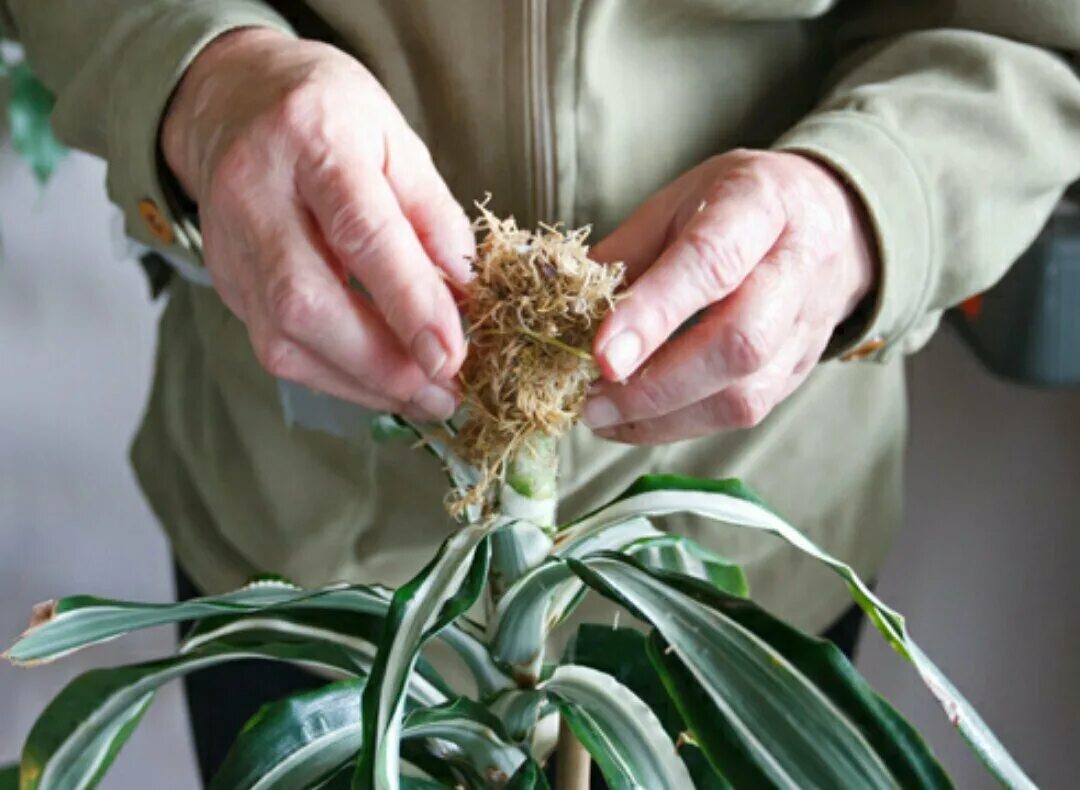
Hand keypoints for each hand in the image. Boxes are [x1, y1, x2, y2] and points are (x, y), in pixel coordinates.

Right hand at [162, 28, 471, 420]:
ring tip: (424, 398)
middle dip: (382, 362)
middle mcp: (254, 194)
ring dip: (363, 383)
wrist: (231, 99)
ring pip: (284, 339)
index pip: (361, 232)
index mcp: (311, 139)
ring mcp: (228, 245)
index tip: (452, 355)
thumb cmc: (328, 115)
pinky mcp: (224, 284)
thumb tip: (466, 289)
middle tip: (445, 391)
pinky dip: (337, 377)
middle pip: (307, 300)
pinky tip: (381, 381)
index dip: (409, 301)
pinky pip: (277, 348)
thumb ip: (432, 212)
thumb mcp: (395, 137)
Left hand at [584, 149, 875, 443]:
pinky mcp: (801, 370)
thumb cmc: (735, 207)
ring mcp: (806, 327)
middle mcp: (795, 268)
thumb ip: (627, 254)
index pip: (710, 262)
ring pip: (745, 394)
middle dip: (656, 384)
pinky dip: (682, 425)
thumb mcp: (677, 202)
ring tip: (603, 417)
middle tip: (592, 402)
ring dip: (664, 418)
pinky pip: (746, 413)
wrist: (831, 219)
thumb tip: (566, 310)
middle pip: (740, 342)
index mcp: (759, 205)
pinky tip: (636, 421)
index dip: (654, 314)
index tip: (602, 355)